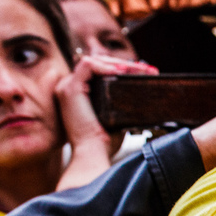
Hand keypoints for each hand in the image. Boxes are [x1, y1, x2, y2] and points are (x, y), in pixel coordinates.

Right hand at [54, 55, 156, 189]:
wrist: (92, 154)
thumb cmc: (104, 142)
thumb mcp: (117, 117)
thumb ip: (122, 103)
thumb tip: (144, 93)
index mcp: (79, 94)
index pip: (101, 71)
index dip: (122, 69)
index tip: (146, 73)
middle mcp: (70, 88)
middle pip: (99, 64)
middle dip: (125, 64)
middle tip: (148, 69)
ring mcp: (67, 87)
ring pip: (94, 61)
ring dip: (118, 63)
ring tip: (138, 70)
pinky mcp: (69, 89)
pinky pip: (87, 65)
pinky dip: (105, 66)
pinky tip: (121, 72)